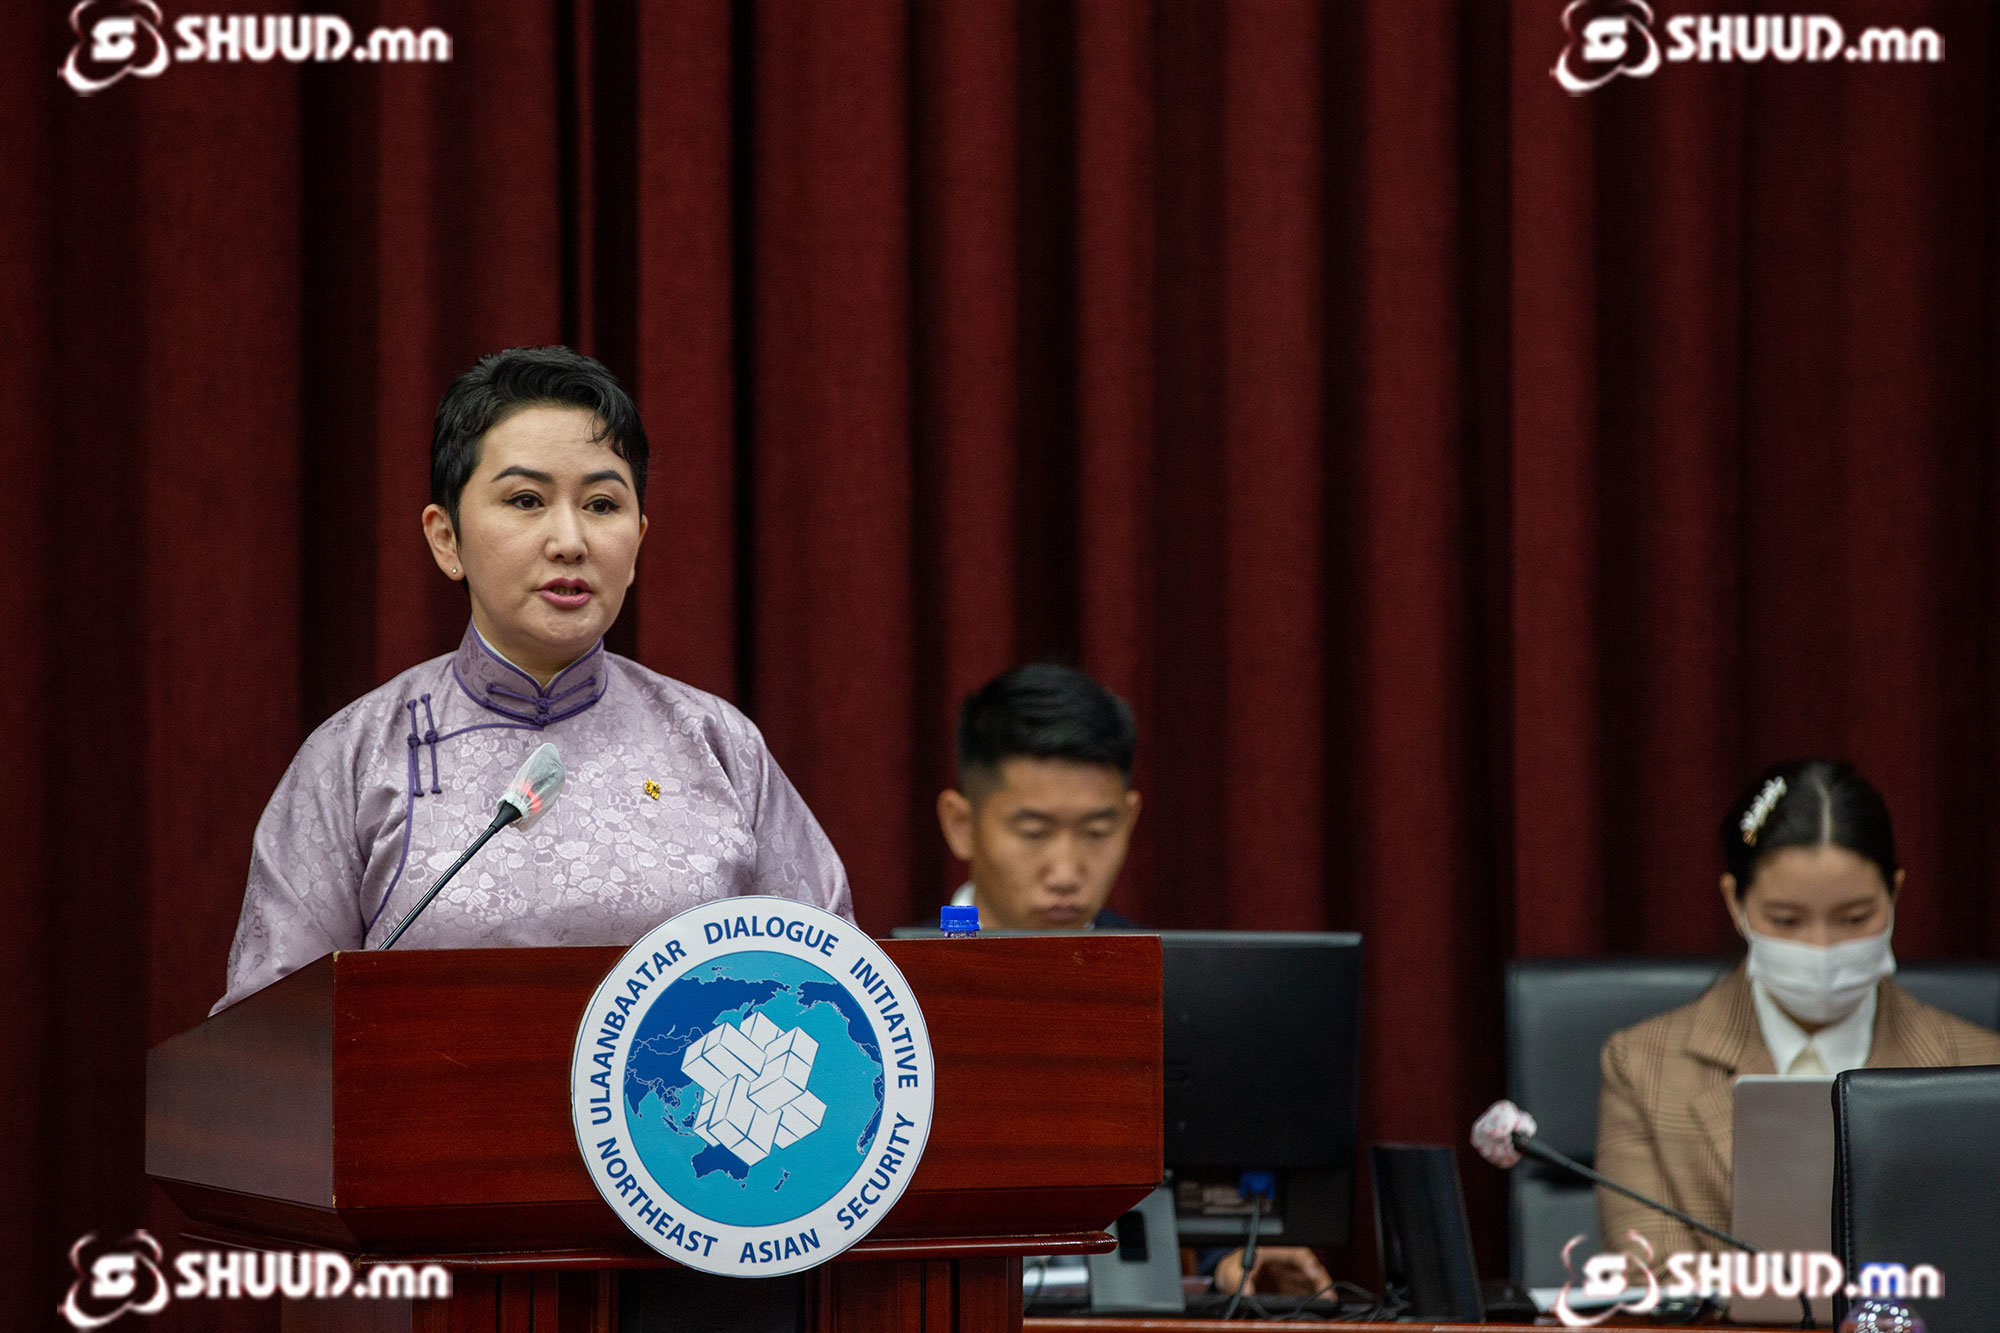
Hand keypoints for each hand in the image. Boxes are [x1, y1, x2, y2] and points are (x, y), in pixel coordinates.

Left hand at [1212, 1245, 1332, 1295]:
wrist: (1227, 1284)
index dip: (1307, 1262)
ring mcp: (1289, 1278)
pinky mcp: (1290, 1292)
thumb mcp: (1230, 1272)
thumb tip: (1246, 1293)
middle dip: (1321, 1279)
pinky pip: (1305, 1295)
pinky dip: (1313, 1301)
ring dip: (1320, 1292)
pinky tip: (1317, 1309)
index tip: (1313, 1273)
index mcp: (1271, 1250)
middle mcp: (1284, 1263)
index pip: (1295, 1251)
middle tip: (1328, 1295)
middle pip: (1309, 1267)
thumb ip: (1238, 1281)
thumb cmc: (1231, 1270)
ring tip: (1327, 1304)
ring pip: (1311, 1282)